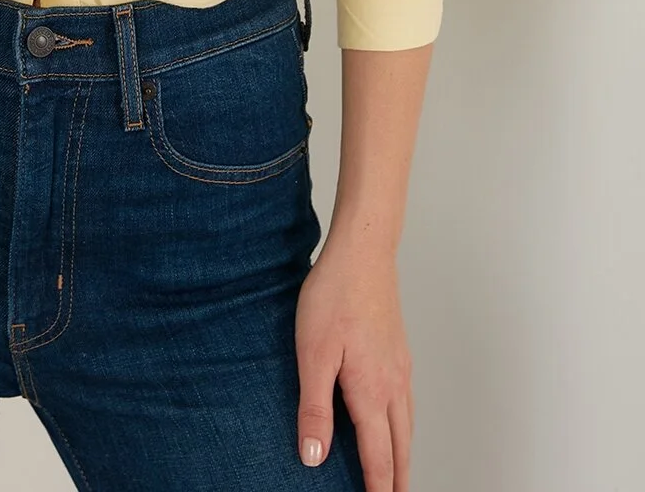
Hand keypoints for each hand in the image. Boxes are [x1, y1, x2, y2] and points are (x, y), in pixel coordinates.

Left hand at [294, 235, 413, 490]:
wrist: (363, 252)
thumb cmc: (334, 297)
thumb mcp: (313, 354)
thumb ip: (314, 409)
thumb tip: (315, 458)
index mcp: (372, 392)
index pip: (378, 457)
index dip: (377, 489)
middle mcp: (394, 385)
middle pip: (400, 447)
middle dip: (397, 480)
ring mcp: (400, 367)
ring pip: (407, 425)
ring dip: (403, 456)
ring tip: (397, 475)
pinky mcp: (399, 351)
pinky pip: (406, 402)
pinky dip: (403, 427)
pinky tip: (395, 421)